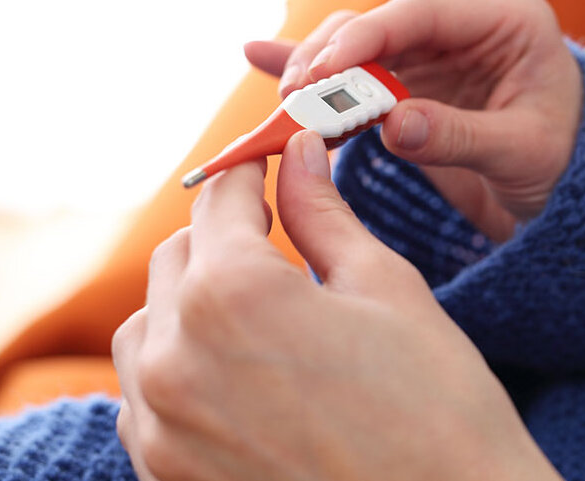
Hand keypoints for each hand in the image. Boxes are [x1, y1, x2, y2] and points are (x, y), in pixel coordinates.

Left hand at [113, 131, 562, 480]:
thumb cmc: (439, 409)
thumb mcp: (386, 291)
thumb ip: (324, 215)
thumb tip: (301, 153)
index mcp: (231, 295)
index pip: (219, 201)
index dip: (249, 175)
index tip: (268, 168)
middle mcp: (174, 361)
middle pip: (174, 261)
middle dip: (221, 242)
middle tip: (277, 245)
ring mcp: (161, 433)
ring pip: (146, 334)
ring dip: (189, 310)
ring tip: (259, 322)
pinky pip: (144, 406)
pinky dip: (178, 378)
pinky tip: (239, 383)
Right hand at [244, 0, 580, 241]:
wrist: (575, 192)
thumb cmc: (567, 164)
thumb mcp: (524, 154)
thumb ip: (459, 137)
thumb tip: (393, 126)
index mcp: (509, 21)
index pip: (424, 13)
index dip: (368, 36)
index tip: (324, 69)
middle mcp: (466, 28)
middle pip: (382, 28)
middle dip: (331, 58)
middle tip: (295, 97)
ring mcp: (436, 53)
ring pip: (360, 49)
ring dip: (318, 74)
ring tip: (284, 105)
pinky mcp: (414, 82)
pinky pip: (358, 73)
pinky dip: (316, 73)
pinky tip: (259, 56)